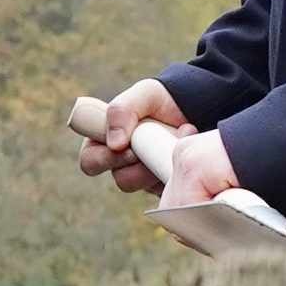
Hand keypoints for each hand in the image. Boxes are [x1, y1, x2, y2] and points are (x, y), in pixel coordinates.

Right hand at [71, 80, 237, 203]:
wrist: (196, 106)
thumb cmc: (162, 99)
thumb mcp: (144, 94)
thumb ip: (122, 110)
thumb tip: (114, 143)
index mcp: (106, 142)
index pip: (90, 162)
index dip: (103, 159)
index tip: (123, 145)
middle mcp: (124, 163)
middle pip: (121, 180)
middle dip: (138, 166)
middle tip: (152, 148)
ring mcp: (147, 175)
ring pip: (146, 187)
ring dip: (158, 166)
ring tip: (172, 144)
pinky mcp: (168, 182)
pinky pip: (170, 190)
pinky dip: (176, 172)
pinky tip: (182, 154)